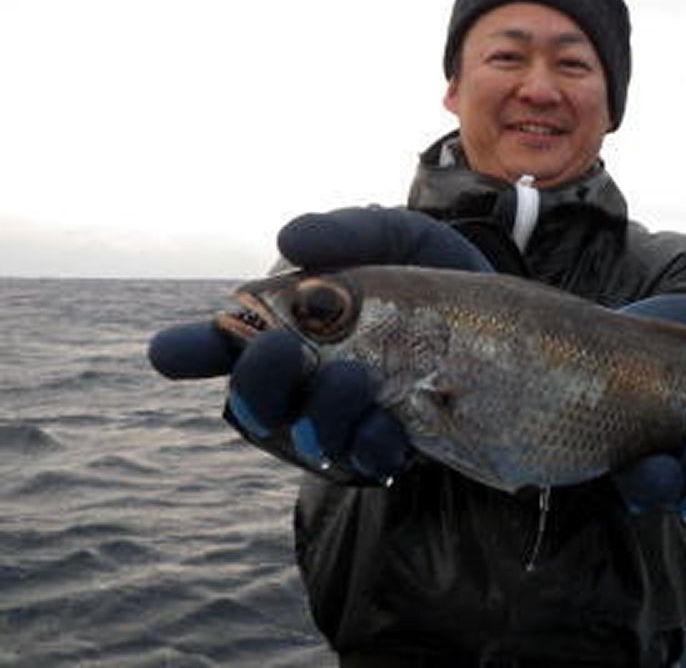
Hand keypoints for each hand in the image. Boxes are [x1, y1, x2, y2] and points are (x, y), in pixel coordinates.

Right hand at [148, 207, 491, 482]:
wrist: (510, 316)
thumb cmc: (430, 273)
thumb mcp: (394, 235)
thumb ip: (344, 231)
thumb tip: (290, 242)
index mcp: (291, 330)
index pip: (225, 347)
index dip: (192, 352)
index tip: (168, 351)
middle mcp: (306, 382)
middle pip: (255, 404)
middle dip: (258, 382)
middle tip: (280, 351)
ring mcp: (345, 421)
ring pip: (307, 438)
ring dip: (320, 412)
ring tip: (352, 378)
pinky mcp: (391, 449)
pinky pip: (368, 461)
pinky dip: (373, 443)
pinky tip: (392, 426)